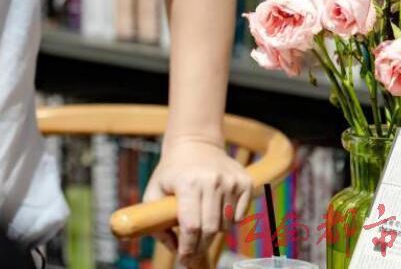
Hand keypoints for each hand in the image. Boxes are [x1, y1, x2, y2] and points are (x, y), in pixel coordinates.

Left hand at [143, 138, 252, 265]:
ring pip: (226, 225)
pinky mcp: (245, 182)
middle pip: (210, 229)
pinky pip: (239, 216)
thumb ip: (156, 220)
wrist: (196, 143)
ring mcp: (231, 181)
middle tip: (192, 253)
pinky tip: (216, 210)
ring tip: (201, 222)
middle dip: (200, 246)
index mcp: (188, 183)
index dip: (188, 247)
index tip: (184, 259)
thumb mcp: (154, 190)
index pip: (191, 226)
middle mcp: (212, 181)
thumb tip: (174, 248)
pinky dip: (228, 221)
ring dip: (213, 231)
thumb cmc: (172, 171)